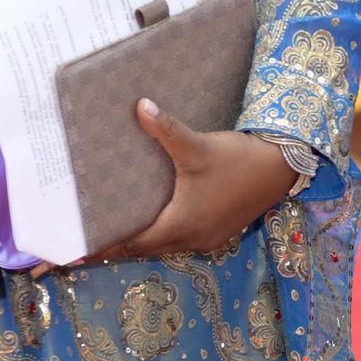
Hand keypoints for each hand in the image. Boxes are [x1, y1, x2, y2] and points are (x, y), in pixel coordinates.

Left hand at [89, 100, 299, 262]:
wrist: (284, 168)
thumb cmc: (240, 160)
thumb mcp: (200, 146)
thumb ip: (167, 130)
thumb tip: (140, 108)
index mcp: (180, 225)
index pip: (131, 244)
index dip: (102, 248)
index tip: (76, 252)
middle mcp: (191, 239)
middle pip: (144, 249)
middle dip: (117, 245)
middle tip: (90, 236)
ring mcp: (207, 239)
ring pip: (163, 246)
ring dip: (142, 241)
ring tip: (117, 228)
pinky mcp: (219, 232)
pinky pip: (181, 241)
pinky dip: (163, 236)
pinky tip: (159, 220)